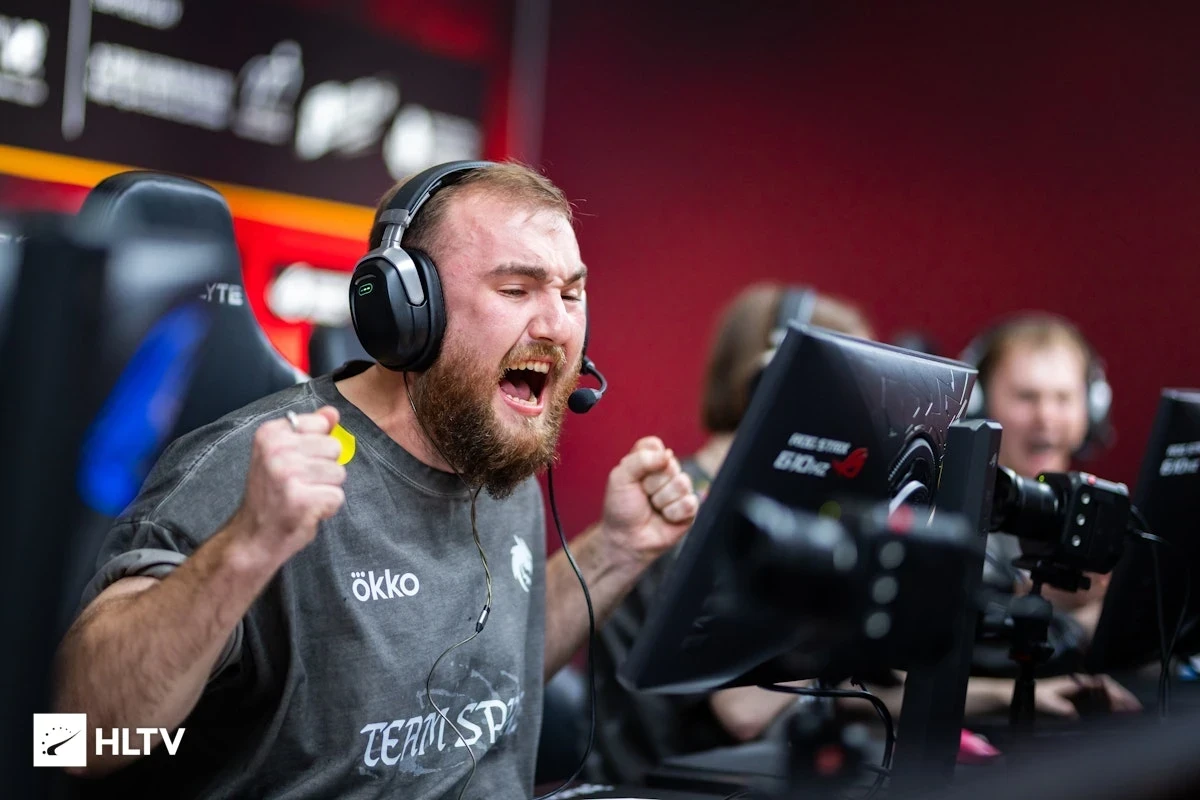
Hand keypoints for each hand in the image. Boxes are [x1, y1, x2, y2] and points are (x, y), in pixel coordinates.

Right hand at [233, 406, 346, 563]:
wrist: (252, 537)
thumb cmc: (272, 496)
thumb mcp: (283, 455)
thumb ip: (310, 432)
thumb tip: (332, 412)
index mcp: (270, 433)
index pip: (321, 425)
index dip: (316, 448)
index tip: (294, 463)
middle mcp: (276, 450)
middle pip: (334, 448)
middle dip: (324, 470)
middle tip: (299, 485)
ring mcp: (288, 475)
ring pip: (339, 473)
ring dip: (326, 489)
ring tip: (302, 498)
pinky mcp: (302, 499)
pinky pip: (337, 496)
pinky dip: (327, 508)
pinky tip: (305, 511)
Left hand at [599, 437, 698, 566]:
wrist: (626, 539)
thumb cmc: (621, 508)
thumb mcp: (620, 478)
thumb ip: (641, 459)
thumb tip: (668, 454)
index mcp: (648, 459)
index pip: (654, 445)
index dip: (644, 461)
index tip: (633, 476)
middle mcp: (666, 471)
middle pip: (670, 465)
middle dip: (651, 484)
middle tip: (643, 496)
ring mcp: (679, 489)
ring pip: (681, 483)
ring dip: (661, 500)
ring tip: (653, 508)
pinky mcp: (690, 508)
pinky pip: (689, 502)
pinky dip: (672, 513)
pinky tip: (664, 518)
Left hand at [1033, 674, 1141, 717]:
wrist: (1021, 697)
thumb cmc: (1034, 697)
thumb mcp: (1046, 702)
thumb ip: (1060, 708)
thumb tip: (1074, 714)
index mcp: (1077, 682)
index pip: (1103, 684)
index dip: (1118, 693)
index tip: (1129, 703)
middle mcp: (1081, 686)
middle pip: (1108, 689)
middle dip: (1123, 698)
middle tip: (1137, 711)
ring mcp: (1080, 694)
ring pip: (1105, 697)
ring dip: (1119, 704)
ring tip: (1132, 714)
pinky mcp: (1078, 703)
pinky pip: (1098, 705)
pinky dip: (1110, 710)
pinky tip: (1117, 718)